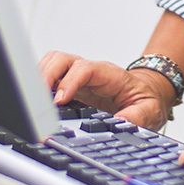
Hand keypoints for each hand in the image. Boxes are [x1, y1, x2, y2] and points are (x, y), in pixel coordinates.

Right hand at [39, 51, 171, 129]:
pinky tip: (38, 101)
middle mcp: (91, 72)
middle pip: (62, 59)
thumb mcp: (149, 110)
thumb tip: (120, 124)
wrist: (148, 94)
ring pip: (53, 64)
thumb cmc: (147, 99)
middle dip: (47, 75)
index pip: (84, 69)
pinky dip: (41, 85)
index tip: (60, 100)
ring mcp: (79, 77)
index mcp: (109, 75)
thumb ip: (136, 117)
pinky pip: (51, 76)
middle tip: (38, 98)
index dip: (69, 81)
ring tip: (34, 99)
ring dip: (40, 77)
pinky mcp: (72, 85)